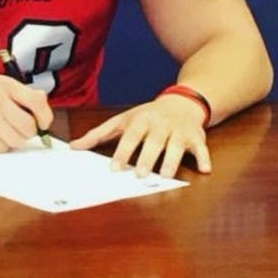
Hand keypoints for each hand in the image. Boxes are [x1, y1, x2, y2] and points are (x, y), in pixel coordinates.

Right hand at [0, 76, 52, 152]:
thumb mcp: (1, 89)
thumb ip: (25, 96)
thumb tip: (46, 115)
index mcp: (5, 85)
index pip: (37, 101)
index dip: (45, 116)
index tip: (43, 123)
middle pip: (29, 126)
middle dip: (28, 132)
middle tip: (18, 128)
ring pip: (18, 140)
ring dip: (14, 140)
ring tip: (2, 130)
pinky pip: (4, 148)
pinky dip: (1, 145)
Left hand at [69, 95, 211, 177]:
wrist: (180, 102)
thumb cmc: (146, 116)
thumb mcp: (122, 121)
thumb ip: (98, 135)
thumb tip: (73, 147)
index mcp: (141, 120)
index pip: (130, 136)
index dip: (123, 151)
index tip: (115, 168)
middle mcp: (160, 125)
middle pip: (154, 141)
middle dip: (148, 157)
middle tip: (141, 175)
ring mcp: (179, 131)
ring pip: (177, 146)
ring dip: (172, 160)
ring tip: (165, 176)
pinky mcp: (197, 137)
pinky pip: (202, 148)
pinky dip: (204, 158)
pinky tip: (205, 169)